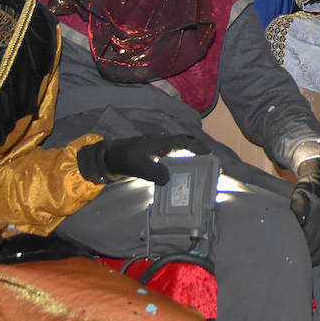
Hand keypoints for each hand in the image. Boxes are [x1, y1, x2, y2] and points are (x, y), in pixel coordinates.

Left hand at [76, 133, 208, 184]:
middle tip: (210, 160)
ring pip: (180, 147)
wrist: (108, 157)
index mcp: (161, 143)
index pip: (185, 142)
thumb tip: (168, 179)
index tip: (211, 155)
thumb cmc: (122, 159)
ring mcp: (158, 148)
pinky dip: (182, 158)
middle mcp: (162, 143)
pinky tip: (182, 170)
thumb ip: (152, 171)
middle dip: (199, 148)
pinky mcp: (154, 155)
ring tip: (201, 166)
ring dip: (191, 153)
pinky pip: (173, 154)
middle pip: (185, 141)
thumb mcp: (137, 166)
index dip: (199, 148)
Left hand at [289, 157, 319, 264]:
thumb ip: (295, 211)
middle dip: (306, 255)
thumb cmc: (307, 190)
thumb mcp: (297, 195)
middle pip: (317, 243)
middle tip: (295, 264)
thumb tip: (292, 230)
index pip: (308, 234)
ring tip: (304, 265)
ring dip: (315, 258)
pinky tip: (315, 259)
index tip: (291, 255)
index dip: (300, 246)